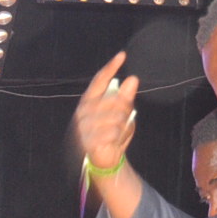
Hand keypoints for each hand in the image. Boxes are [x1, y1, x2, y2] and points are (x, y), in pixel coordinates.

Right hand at [70, 52, 140, 172]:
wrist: (103, 162)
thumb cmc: (111, 135)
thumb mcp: (121, 115)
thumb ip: (125, 98)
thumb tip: (133, 79)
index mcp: (88, 102)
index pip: (99, 81)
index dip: (110, 68)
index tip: (122, 55)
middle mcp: (83, 112)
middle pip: (114, 99)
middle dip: (124, 109)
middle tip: (124, 120)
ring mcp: (84, 127)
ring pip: (116, 117)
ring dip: (123, 125)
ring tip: (118, 134)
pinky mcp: (89, 141)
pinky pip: (114, 132)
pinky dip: (119, 136)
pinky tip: (114, 141)